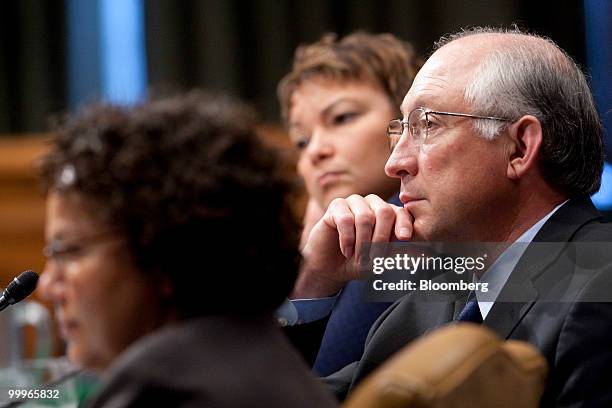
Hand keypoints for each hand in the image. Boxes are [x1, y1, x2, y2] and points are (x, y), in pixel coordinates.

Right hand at [291, 194, 412, 297]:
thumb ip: (403, 255)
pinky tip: (346, 251)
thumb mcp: (383, 261)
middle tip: (375, 258)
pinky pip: (346, 219)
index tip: (405, 238)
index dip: (404, 224)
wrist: (331, 268)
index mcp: (387, 214)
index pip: (400, 213)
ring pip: (365, 217)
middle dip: (381, 238)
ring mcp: (353, 203)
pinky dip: (348, 239)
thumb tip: (429, 256)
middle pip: (384, 211)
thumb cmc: (359, 262)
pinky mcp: (335, 207)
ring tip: (359, 258)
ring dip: (363, 243)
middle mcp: (372, 204)